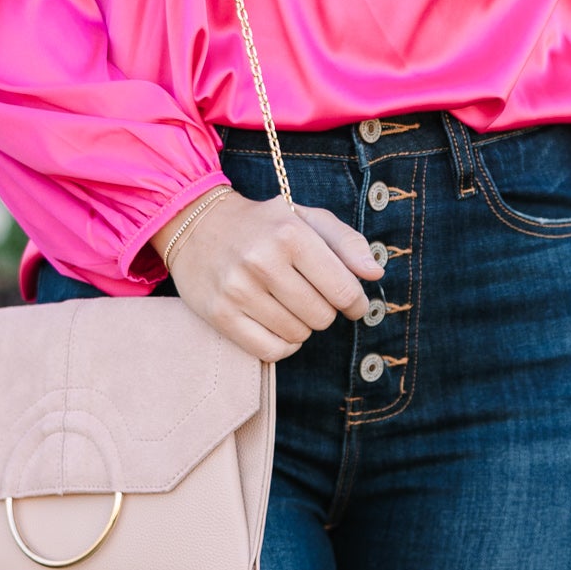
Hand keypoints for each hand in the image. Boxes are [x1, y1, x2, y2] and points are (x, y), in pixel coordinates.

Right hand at [152, 188, 379, 362]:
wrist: (195, 224)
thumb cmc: (263, 224)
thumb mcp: (307, 219)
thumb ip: (347, 243)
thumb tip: (375, 273)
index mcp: (290, 234)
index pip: (344, 291)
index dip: (356, 303)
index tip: (353, 304)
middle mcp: (263, 261)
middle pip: (322, 317)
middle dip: (325, 312)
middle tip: (312, 298)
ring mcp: (238, 290)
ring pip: (297, 335)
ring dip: (302, 327)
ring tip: (290, 306)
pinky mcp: (220, 314)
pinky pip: (270, 350)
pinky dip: (283, 345)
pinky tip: (279, 326)